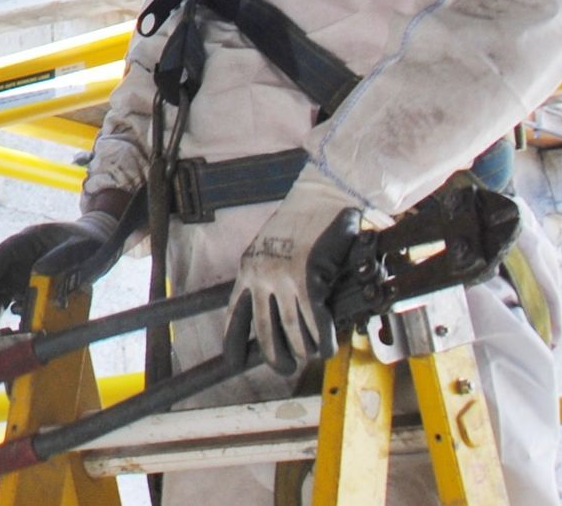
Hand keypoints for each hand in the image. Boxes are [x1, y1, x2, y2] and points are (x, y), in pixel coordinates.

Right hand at [0, 207, 121, 334]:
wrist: (96, 246)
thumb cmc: (87, 243)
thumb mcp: (80, 248)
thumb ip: (62, 257)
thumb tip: (38, 271)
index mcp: (28, 240)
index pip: (2, 254)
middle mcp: (19, 257)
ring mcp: (21, 273)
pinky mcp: (26, 288)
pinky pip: (9, 302)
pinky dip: (4, 315)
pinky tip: (6, 329)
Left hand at [224, 179, 363, 374]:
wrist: (324, 192)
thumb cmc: (305, 218)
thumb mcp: (275, 245)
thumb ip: (275, 274)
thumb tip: (286, 311)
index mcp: (248, 268)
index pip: (233, 313)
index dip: (233, 341)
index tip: (233, 361)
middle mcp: (259, 277)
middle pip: (262, 331)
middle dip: (274, 356)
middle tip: (285, 369)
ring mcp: (282, 279)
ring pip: (290, 331)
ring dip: (302, 350)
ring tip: (311, 357)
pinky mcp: (307, 279)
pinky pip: (314, 321)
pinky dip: (323, 339)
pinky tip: (328, 347)